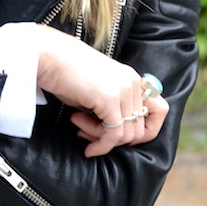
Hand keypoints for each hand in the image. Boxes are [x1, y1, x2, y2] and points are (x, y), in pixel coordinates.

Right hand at [34, 26, 168, 156]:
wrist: (46, 56)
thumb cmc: (63, 73)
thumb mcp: (94, 91)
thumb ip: (110, 109)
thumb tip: (113, 136)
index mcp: (132, 78)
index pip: (160, 111)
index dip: (144, 130)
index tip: (118, 136)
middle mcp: (132, 83)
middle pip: (141, 128)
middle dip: (115, 139)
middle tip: (88, 133)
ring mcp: (123, 90)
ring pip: (127, 134)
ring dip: (103, 140)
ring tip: (80, 129)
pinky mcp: (109, 99)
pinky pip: (113, 135)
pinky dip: (101, 146)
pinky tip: (88, 149)